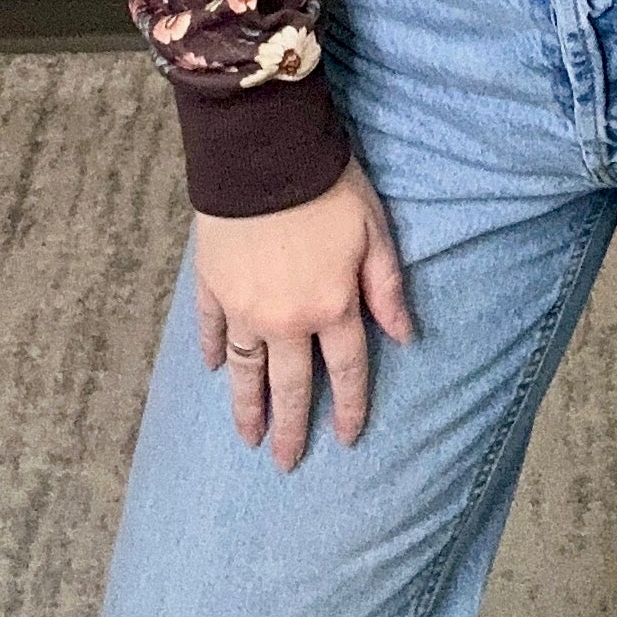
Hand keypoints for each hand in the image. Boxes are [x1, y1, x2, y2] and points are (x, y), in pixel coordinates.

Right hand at [191, 157, 413, 470]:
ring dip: (247, 407)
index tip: (346, 439)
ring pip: (246, 371)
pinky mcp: (212, 286)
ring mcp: (243, 307)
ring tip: (248, 437)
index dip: (349, 407)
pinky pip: (212, 330)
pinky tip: (214, 370)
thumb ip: (386, 287)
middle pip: (290, 385)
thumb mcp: (374, 232)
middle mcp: (286, 320)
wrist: (263, 152)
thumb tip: (404, 336)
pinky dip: (213, 352)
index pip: (346, 371)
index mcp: (331, 307)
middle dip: (291, 428)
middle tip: (286, 463)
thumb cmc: (328, 186)